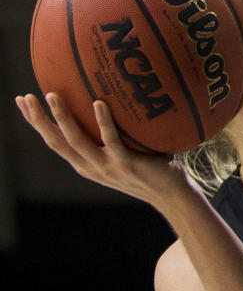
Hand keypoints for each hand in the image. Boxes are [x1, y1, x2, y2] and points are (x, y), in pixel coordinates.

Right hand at [15, 92, 189, 207]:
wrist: (171, 194)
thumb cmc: (150, 168)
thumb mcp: (122, 152)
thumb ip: (110, 133)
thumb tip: (107, 97)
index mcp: (86, 164)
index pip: (54, 141)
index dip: (36, 123)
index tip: (22, 101)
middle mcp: (91, 167)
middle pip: (56, 142)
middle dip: (38, 120)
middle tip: (26, 97)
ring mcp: (107, 167)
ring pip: (77, 141)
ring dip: (62, 118)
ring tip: (51, 95)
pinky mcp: (126, 164)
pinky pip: (111, 140)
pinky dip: (103, 121)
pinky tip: (98, 102)